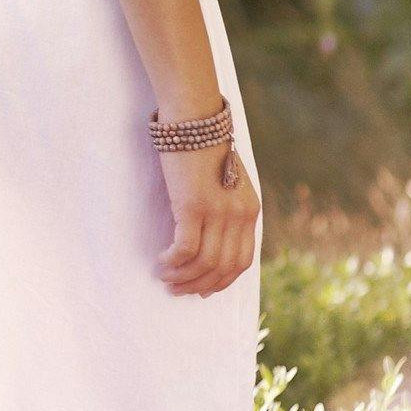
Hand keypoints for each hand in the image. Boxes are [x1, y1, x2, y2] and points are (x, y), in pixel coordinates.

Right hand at [153, 131, 259, 295]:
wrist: (194, 120)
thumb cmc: (203, 148)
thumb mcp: (225, 181)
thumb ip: (225, 207)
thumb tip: (210, 235)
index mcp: (249, 211)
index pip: (242, 260)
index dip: (222, 281)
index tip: (202, 290)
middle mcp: (238, 215)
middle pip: (223, 266)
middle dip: (199, 285)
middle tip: (177, 290)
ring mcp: (217, 211)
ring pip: (204, 262)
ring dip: (182, 276)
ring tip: (164, 277)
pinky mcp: (193, 206)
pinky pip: (185, 248)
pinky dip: (173, 262)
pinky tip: (161, 262)